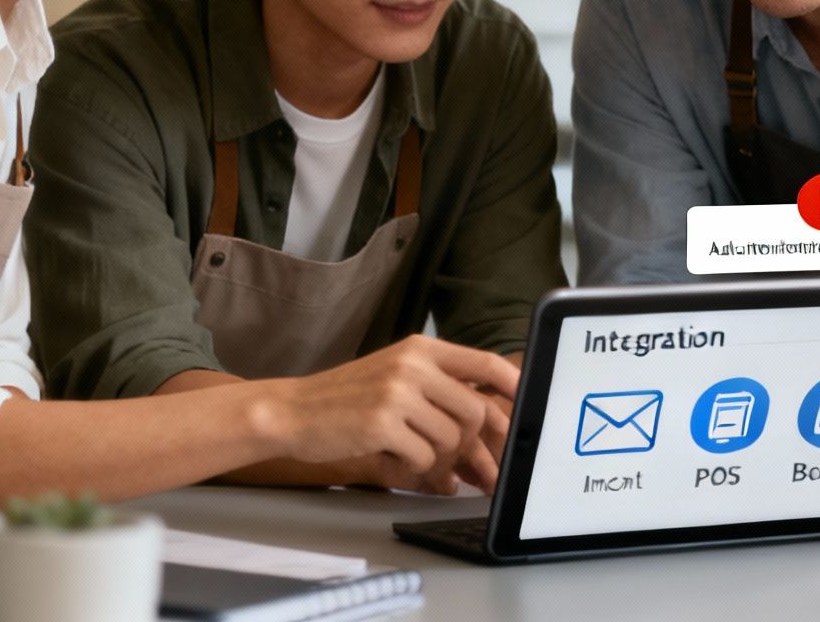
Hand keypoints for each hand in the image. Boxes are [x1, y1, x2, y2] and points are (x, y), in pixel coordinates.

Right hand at [262, 335, 518, 488]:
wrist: (293, 411)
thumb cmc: (347, 399)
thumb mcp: (394, 375)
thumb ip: (437, 385)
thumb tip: (488, 416)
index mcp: (421, 349)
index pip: (483, 362)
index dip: (512, 384)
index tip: (526, 404)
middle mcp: (412, 365)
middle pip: (474, 410)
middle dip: (478, 446)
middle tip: (478, 470)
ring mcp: (397, 393)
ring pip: (450, 437)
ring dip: (443, 461)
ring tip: (426, 466)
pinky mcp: (382, 423)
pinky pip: (424, 456)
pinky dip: (418, 470)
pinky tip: (401, 466)